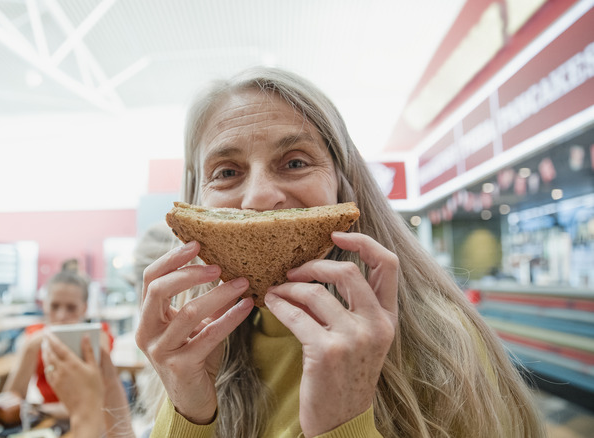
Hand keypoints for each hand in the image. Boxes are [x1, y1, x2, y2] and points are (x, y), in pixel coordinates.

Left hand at [42, 332, 104, 436]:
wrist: (85, 410)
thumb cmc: (94, 389)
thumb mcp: (94, 368)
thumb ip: (89, 351)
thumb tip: (85, 336)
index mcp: (72, 362)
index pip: (58, 346)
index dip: (52, 338)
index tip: (48, 332)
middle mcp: (61, 369)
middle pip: (50, 353)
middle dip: (46, 345)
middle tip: (45, 338)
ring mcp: (56, 378)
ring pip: (47, 363)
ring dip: (45, 354)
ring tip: (45, 349)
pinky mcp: (55, 386)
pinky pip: (47, 373)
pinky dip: (47, 365)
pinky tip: (49, 365)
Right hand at [135, 241, 253, 423]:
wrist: (193, 399)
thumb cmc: (195, 356)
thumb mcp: (197, 324)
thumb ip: (205, 299)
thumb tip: (228, 266)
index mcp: (147, 317)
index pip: (150, 278)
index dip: (171, 258)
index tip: (196, 243)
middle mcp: (147, 332)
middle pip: (158, 290)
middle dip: (189, 273)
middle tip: (218, 264)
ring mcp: (160, 350)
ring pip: (188, 313)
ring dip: (218, 294)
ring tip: (242, 283)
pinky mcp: (180, 366)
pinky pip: (208, 335)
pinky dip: (230, 318)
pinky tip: (247, 307)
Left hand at [264, 232, 398, 436]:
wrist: (341, 422)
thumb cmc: (345, 377)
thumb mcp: (363, 340)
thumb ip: (354, 307)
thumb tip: (323, 268)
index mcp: (388, 319)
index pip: (387, 264)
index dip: (362, 242)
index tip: (335, 234)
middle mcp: (376, 326)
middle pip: (346, 271)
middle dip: (313, 264)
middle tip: (293, 270)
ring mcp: (353, 339)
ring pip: (315, 292)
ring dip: (288, 287)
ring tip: (276, 290)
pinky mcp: (326, 352)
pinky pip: (295, 315)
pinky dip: (278, 305)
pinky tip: (270, 303)